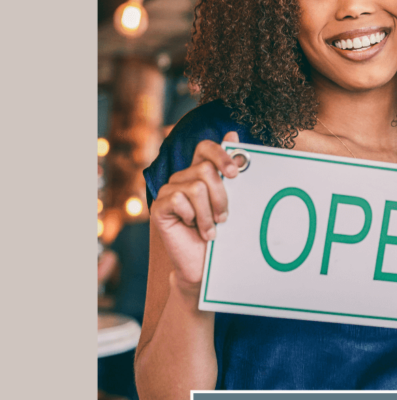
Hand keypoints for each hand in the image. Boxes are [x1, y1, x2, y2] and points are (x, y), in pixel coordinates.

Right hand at [151, 131, 241, 291]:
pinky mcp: (158, 207)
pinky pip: (179, 200)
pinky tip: (193, 228)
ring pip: (196, 187)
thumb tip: (233, 134)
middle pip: (205, 169)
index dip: (221, 154)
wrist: (204, 265)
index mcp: (198, 172)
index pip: (205, 147)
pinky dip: (192, 217)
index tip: (235, 175)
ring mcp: (168, 192)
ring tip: (211, 229)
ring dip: (208, 213)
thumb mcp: (231, 199)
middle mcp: (181, 178)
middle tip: (224, 217)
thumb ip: (229, 170)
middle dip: (221, 196)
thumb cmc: (220, 233)